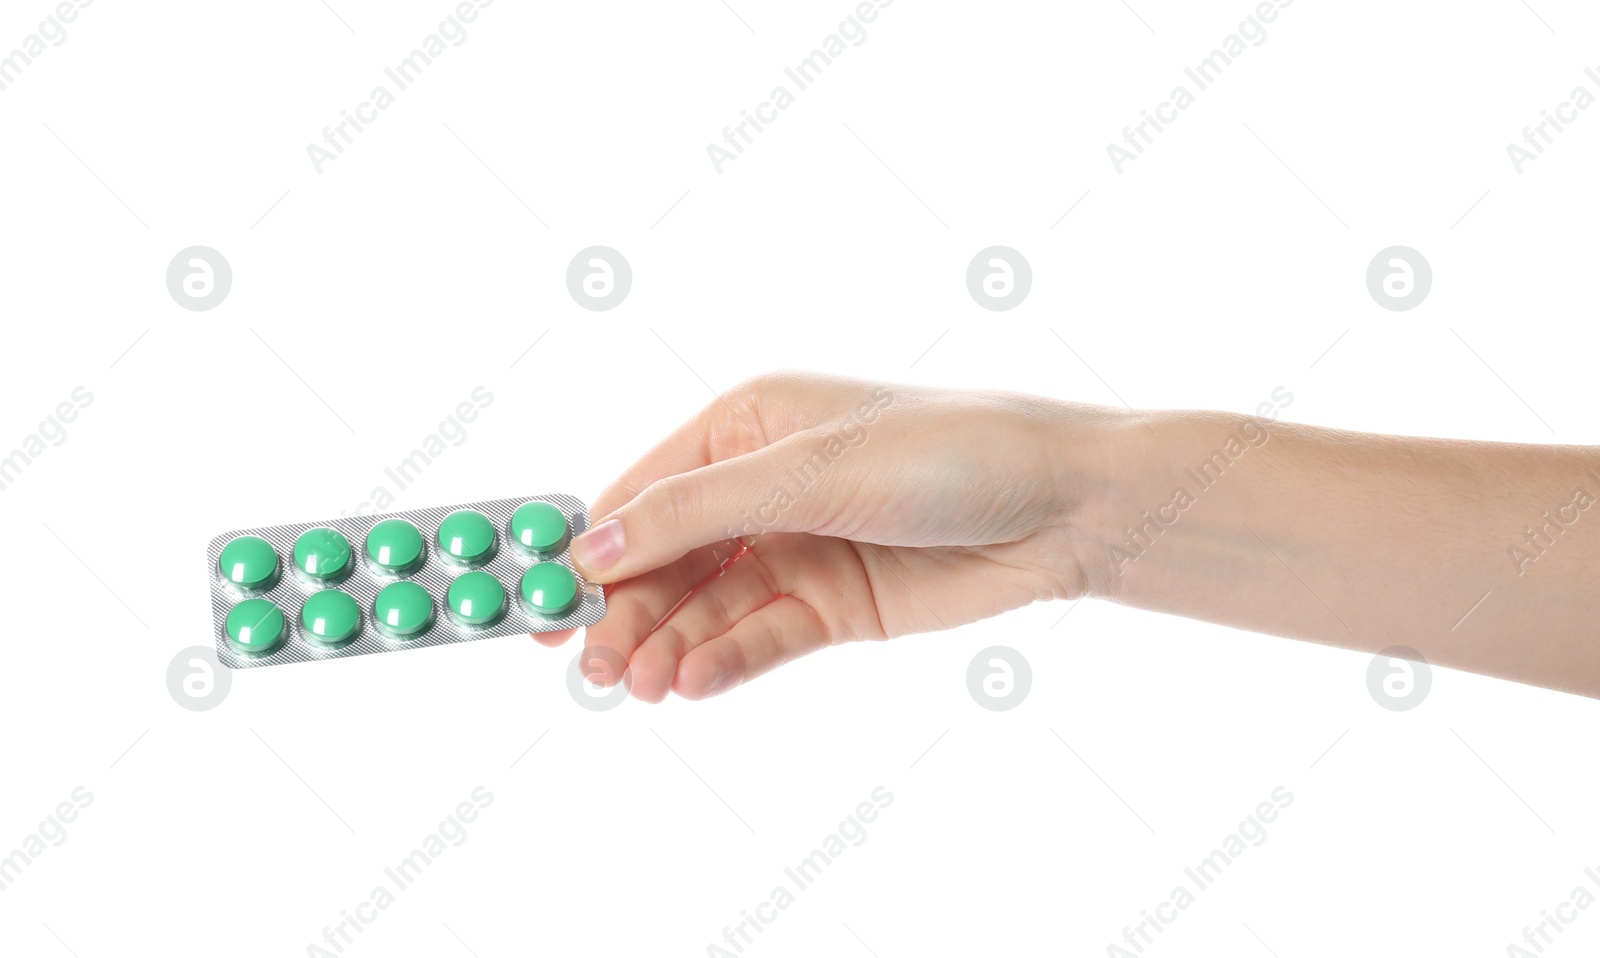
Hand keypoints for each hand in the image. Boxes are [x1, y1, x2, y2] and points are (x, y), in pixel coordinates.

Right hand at [534, 371, 1123, 701]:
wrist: (1062, 510)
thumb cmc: (945, 453)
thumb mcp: (809, 471)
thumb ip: (698, 512)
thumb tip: (595, 546)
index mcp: (745, 426)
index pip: (644, 491)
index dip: (589, 545)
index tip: (539, 597)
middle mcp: (762, 487)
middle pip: (668, 559)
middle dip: (626, 611)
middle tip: (590, 667)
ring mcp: (797, 548)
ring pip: (708, 606)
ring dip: (670, 644)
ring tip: (639, 687)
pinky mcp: (832, 605)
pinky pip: (759, 637)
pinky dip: (723, 660)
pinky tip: (692, 682)